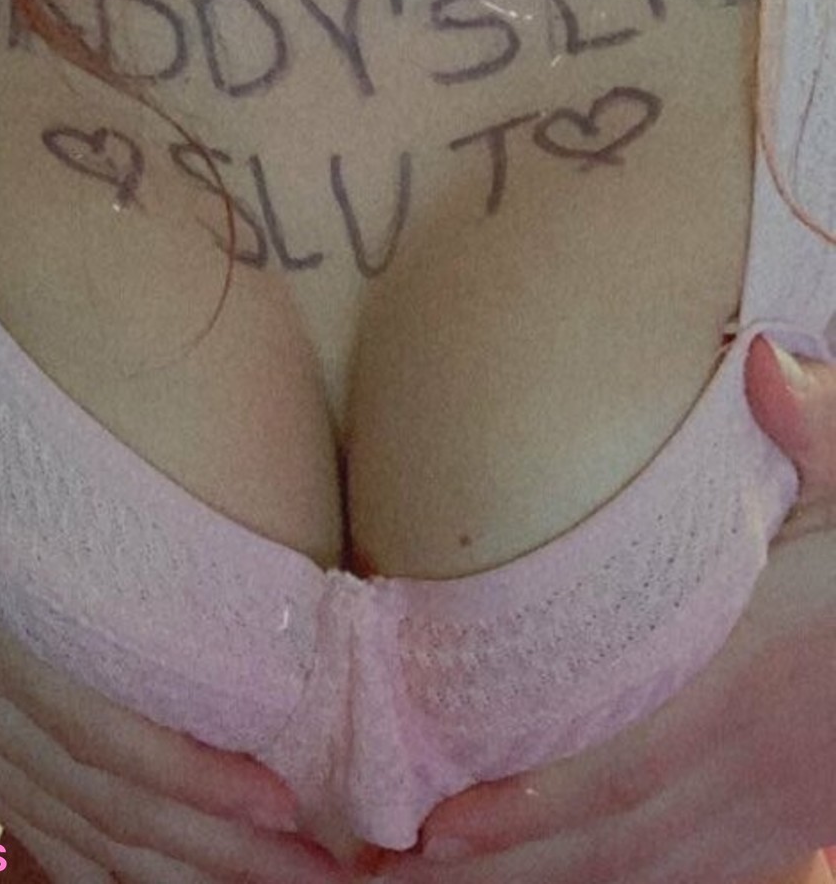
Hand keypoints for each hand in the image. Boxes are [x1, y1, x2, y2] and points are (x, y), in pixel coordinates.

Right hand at [0, 293, 342, 883]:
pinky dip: (112, 862)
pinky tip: (174, 880)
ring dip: (177, 866)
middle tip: (314, 869)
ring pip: (81, 830)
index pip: (84, 719)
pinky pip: (45, 824)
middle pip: (103, 797)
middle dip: (210, 841)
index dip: (177, 765)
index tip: (268, 790)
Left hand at [372, 338, 835, 883]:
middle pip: (611, 843)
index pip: (617, 764)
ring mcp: (780, 815)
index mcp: (750, 680)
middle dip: (504, 871)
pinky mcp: (798, 832)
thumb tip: (763, 362)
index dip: (525, 808)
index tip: (436, 823)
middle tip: (400, 872)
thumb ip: (816, 431)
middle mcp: (753, 764)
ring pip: (647, 876)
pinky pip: (700, 878)